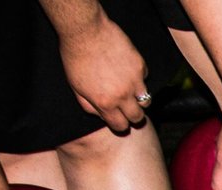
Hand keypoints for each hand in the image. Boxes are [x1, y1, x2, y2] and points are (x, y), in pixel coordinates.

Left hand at [56, 9, 150, 131]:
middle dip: (133, 115)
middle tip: (128, 108)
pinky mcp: (140, 66)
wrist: (85, 31)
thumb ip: (89, 106)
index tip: (119, 120)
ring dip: (139, 98)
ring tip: (130, 90)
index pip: (120, 126)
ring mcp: (134, 81)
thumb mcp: (76, 87)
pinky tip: (126, 67)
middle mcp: (122, 95)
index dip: (120, 125)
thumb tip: (101, 116)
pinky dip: (137, 76)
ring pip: (146, 100)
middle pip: (138, 117)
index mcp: (105, 103)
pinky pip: (144, 78)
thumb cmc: (75, 57)